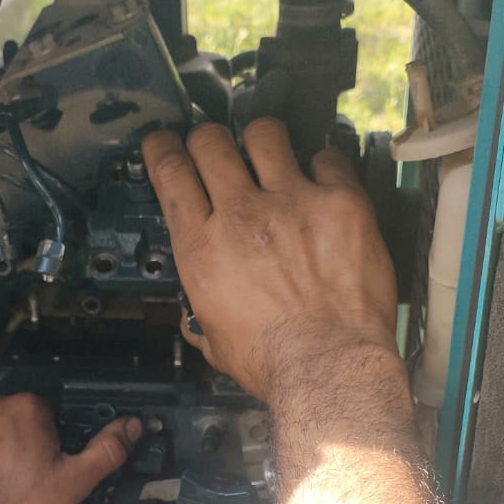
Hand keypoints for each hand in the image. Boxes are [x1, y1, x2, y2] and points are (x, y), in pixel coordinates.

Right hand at [143, 118, 398, 401]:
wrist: (330, 369)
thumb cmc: (276, 363)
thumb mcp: (214, 342)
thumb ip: (201, 317)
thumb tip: (196, 318)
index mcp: (203, 248)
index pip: (171, 173)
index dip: (163, 149)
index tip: (164, 143)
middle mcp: (242, 215)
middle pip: (212, 142)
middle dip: (209, 139)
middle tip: (218, 147)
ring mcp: (293, 202)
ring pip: (265, 134)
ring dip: (263, 140)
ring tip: (270, 152)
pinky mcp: (340, 202)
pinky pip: (328, 159)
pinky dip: (323, 165)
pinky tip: (323, 180)